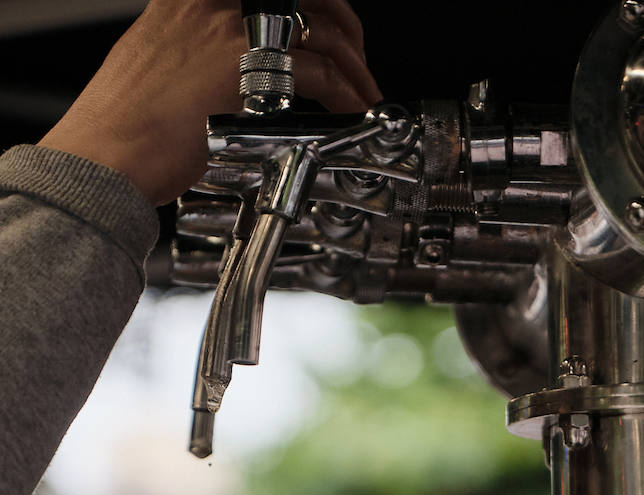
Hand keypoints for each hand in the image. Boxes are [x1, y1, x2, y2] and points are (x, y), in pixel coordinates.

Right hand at [38, 0, 382, 205]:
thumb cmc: (123, 128)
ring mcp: (229, 31)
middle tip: (355, 60)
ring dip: (353, 64)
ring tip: (362, 92)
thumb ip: (195, 55)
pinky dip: (346, 92)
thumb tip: (219, 72)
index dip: (309, 6)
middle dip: (342, 26)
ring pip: (320, 30)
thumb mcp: (156, 64)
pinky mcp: (247, 69)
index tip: (324, 29)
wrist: (105, 155)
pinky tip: (352, 110)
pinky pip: (319, 71)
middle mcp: (211, 3)